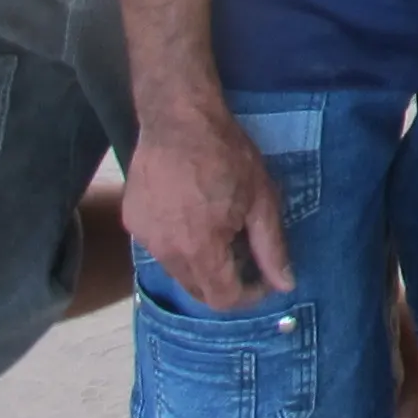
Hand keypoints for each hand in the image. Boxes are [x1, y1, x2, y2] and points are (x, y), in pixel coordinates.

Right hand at [121, 100, 292, 309]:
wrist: (179, 119)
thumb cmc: (227, 155)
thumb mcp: (261, 199)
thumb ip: (271, 247)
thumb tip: (285, 284)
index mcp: (200, 249)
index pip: (222, 298)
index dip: (248, 295)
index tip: (263, 278)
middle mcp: (166, 252)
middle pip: (197, 289)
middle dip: (225, 282)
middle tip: (245, 254)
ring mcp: (144, 237)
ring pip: (177, 269)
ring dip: (201, 262)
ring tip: (220, 229)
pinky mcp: (132, 221)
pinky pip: (160, 247)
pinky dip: (179, 243)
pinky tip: (193, 214)